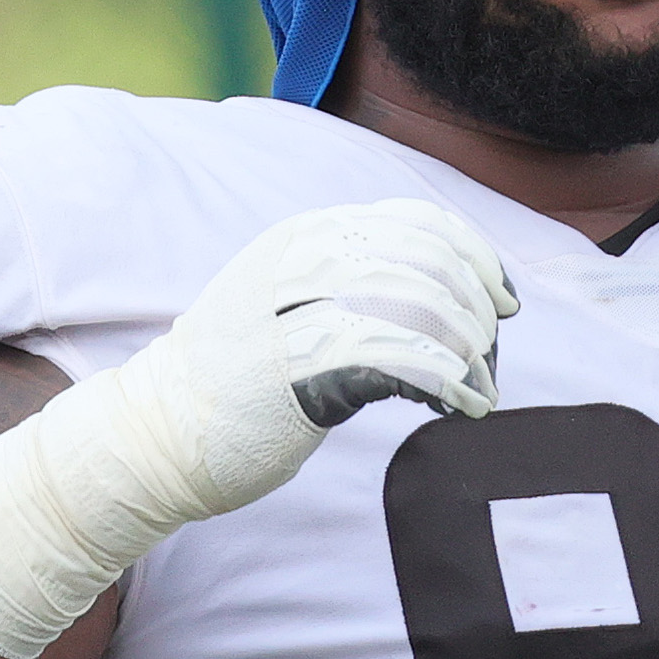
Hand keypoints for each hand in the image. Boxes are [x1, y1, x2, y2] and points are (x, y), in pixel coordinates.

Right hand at [0, 197, 518, 658]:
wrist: (154, 436)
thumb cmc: (236, 381)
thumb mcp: (294, 305)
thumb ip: (357, 286)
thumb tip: (452, 297)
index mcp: (307, 235)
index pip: (418, 221)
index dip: (476, 258)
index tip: (504, 303)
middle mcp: (304, 259)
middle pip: (430, 260)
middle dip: (478, 309)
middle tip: (491, 359)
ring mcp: (298, 308)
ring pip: (423, 305)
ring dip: (470, 352)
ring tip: (479, 391)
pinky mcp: (300, 365)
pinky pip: (402, 359)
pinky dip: (449, 382)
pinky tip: (462, 408)